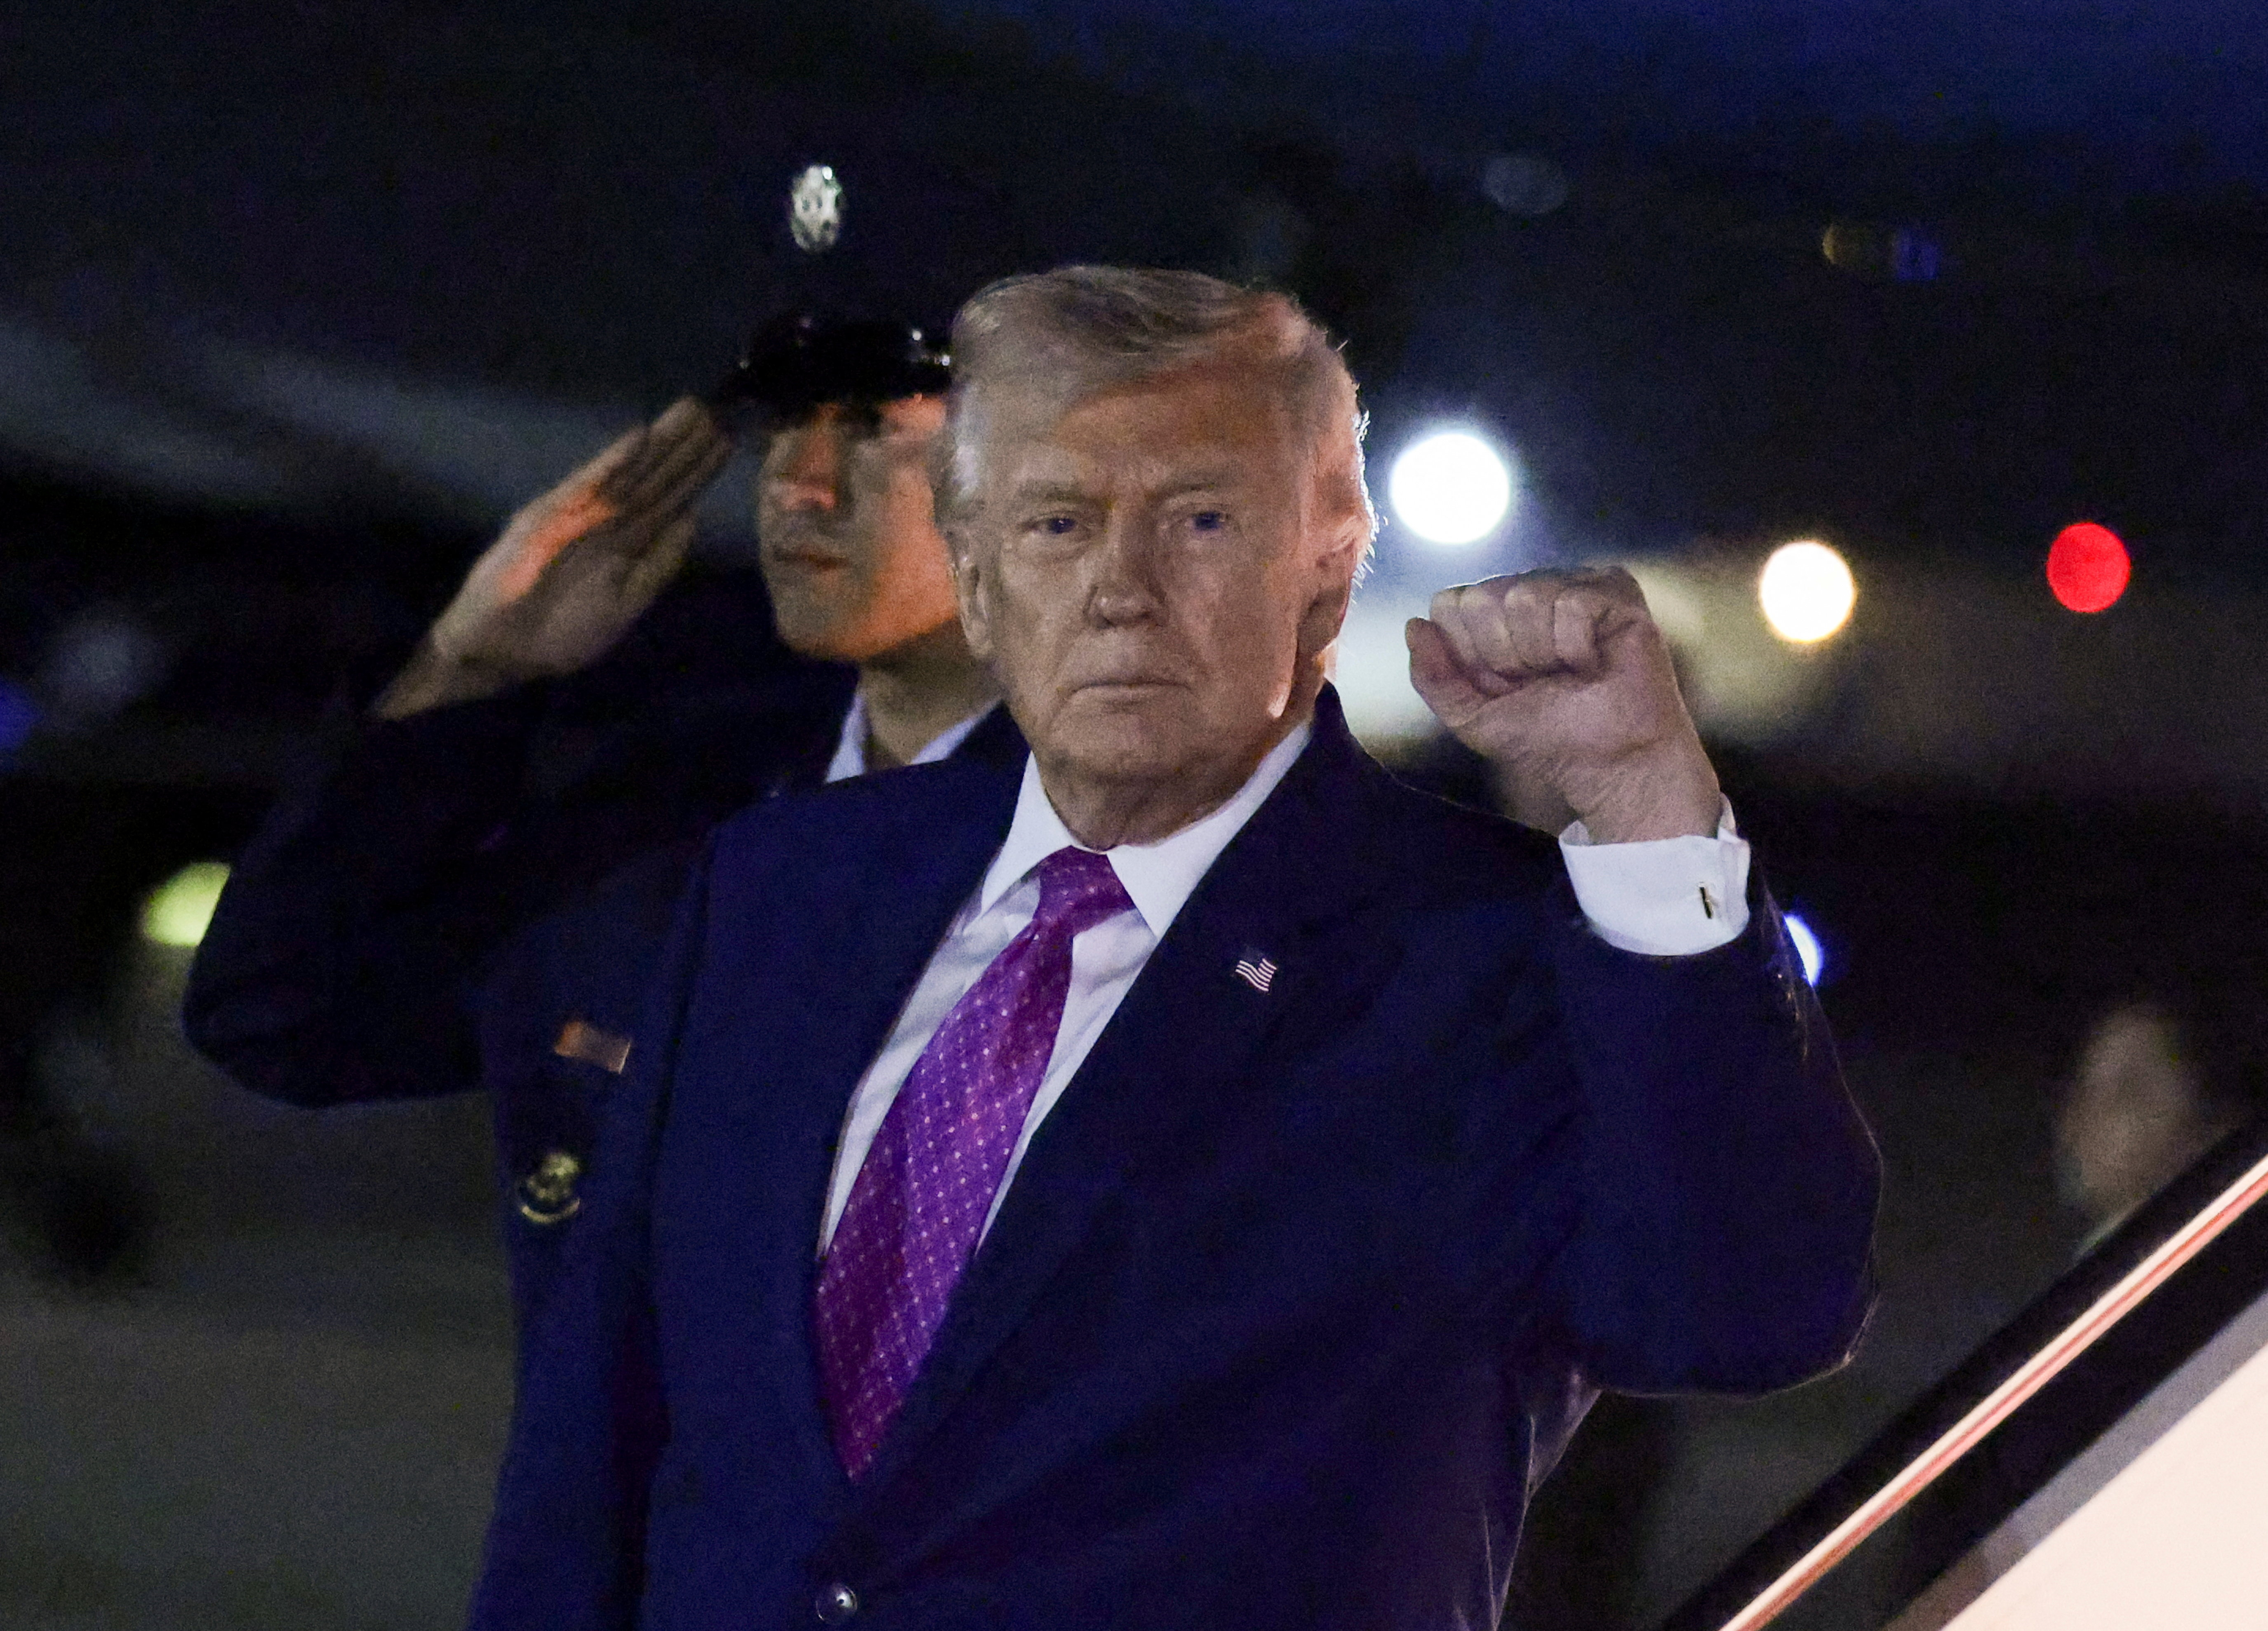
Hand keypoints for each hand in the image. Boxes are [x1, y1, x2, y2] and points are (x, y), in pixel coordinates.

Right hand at [376, 398, 731, 717]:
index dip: (698, 471)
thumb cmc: (562, 632)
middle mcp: (606, 520)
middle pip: (654, 477)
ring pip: (627, 473)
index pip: (670, 499)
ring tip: (692, 410)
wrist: (502, 651)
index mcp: (626, 541)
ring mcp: (576, 514)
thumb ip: (658, 563)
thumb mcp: (626, 601)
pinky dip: (612, 462)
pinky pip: (586, 486)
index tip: (728, 441)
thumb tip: (690, 519)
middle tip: (721, 407)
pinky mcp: (547, 517)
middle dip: (685, 445)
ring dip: (659, 442)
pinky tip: (640, 437)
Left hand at [1406, 567, 1721, 842]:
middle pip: (1482, 597)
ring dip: (1542, 652)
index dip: (1469, 653)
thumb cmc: (1545, 740)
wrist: (1609, 764)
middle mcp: (1528, 591)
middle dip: (1503, 654)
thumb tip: (1414, 625)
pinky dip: (1577, 647)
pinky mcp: (1615, 589)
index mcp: (1492, 615)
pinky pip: (1572, 603)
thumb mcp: (1471, 718)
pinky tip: (1595, 663)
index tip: (1502, 684)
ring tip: (1570, 674)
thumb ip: (1432, 677)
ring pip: (1525, 595)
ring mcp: (1572, 584)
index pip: (1449, 603)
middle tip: (1539, 681)